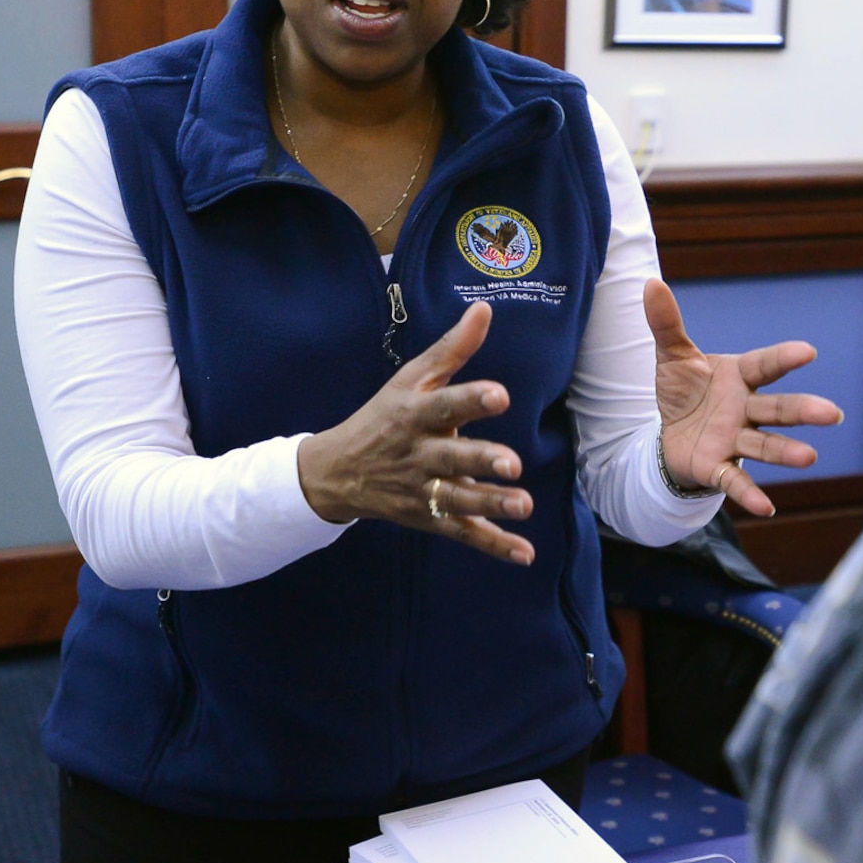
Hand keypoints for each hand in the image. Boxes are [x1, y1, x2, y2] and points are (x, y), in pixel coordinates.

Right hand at [296, 302, 535, 564]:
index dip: (471, 400)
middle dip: (481, 462)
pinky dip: (494, 545)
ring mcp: (422, 490)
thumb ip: (452, 348)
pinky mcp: (429, 519)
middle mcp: (418, 454)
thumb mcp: (412, 378)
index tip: (500, 395)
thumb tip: (484, 309)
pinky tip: (525, 553)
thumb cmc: (385, 416)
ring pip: (458, 501)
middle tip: (513, 464)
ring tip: (523, 506)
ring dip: (491, 505)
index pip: (444, 405)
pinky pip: (463, 533)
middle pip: (451, 459)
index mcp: (415, 415)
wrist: (337, 471)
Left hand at [643, 278, 843, 517]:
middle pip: (777, 409)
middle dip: (803, 411)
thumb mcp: (671, 355)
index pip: (765, 365)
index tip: (808, 352)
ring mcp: (735, 439)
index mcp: (739, 376)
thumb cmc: (684, 389)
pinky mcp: (718, 467)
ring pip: (765, 446)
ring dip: (786, 452)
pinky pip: (736, 481)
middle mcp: (745, 409)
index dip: (785, 358)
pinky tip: (767, 508)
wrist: (670, 431)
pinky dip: (750, 494)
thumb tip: (650, 283)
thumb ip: (666, 323)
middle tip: (831, 413)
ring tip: (810, 457)